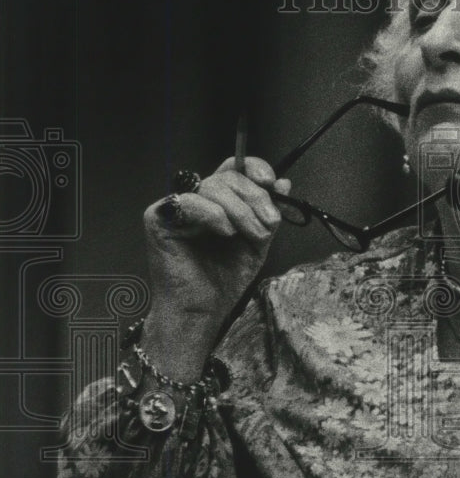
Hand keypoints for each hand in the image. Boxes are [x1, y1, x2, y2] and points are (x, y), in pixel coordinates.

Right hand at [141, 157, 289, 379]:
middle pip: (229, 177)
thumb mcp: (258, 240)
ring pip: (214, 187)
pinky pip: (190, 201)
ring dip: (241, 212)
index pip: (235, 167)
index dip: (254, 167)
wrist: (203, 309)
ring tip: (252, 237)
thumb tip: (284, 182)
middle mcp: (196, 199)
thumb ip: (269, 212)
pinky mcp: (157, 217)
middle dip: (255, 199)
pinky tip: (224, 234)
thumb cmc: (226, 278)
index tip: (271, 182)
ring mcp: (175, 206)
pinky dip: (214, 215)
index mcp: (219, 201)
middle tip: (268, 225)